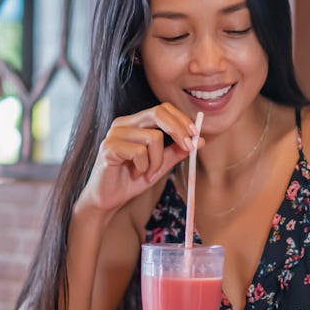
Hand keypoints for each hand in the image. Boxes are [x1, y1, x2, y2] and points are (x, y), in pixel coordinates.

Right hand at [78, 103, 202, 212]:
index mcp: (135, 122)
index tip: (196, 135)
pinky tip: (135, 174)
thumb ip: (177, 151)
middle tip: (189, 147)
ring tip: (148, 173)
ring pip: (153, 137)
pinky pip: (139, 152)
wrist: (108, 200)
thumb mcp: (160, 164)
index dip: (181, 119)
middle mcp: (123, 123)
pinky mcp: (108, 148)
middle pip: (158, 112)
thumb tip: (200, 140)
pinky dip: (144, 167)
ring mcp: (114, 134)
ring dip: (158, 161)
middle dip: (178, 130)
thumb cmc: (131, 180)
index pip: (162, 109)